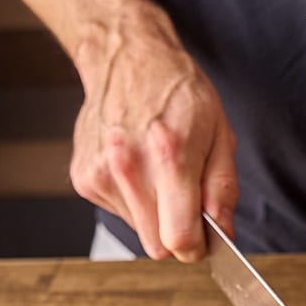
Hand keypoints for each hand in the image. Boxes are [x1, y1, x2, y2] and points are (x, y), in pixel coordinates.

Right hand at [69, 0, 237, 260]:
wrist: (128, 58)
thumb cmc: (179, 92)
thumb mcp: (220, 134)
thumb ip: (223, 190)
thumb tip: (222, 232)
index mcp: (169, 156)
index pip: (178, 239)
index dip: (196, 247)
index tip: (203, 239)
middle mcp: (128, 167)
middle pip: (156, 245)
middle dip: (175, 232)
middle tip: (184, 199)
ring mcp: (100, 173)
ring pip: (137, 231)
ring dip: (153, 213)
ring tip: (157, 172)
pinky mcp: (83, 178)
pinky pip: (118, 212)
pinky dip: (132, 200)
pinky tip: (136, 167)